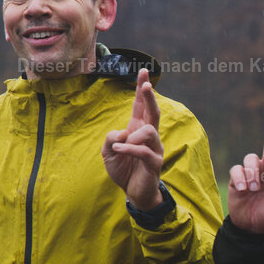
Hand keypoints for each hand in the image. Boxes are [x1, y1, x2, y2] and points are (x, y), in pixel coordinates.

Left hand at [102, 68, 163, 209]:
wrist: (134, 192)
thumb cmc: (123, 169)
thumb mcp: (107, 151)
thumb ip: (110, 138)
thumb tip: (121, 133)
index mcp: (137, 129)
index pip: (141, 105)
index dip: (142, 89)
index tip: (144, 71)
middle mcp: (149, 136)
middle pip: (153, 111)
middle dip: (149, 97)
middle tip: (146, 84)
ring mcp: (155, 148)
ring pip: (150, 131)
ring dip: (134, 136)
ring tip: (121, 146)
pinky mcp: (155, 162)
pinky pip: (144, 150)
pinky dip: (130, 149)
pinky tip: (120, 150)